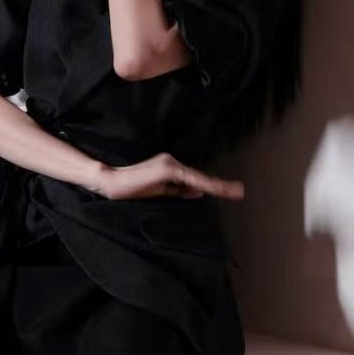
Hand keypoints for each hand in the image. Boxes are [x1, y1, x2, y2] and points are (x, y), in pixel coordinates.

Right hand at [93, 152, 243, 201]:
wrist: (113, 183)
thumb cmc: (132, 189)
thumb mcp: (160, 192)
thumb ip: (180, 191)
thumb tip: (200, 192)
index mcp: (170, 167)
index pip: (194, 179)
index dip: (213, 185)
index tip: (231, 190)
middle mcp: (172, 162)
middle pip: (198, 178)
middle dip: (219, 186)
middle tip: (240, 191)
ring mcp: (171, 164)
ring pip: (198, 179)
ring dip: (217, 186)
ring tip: (236, 191)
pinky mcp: (169, 168)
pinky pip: (192, 179)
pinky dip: (207, 184)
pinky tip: (220, 189)